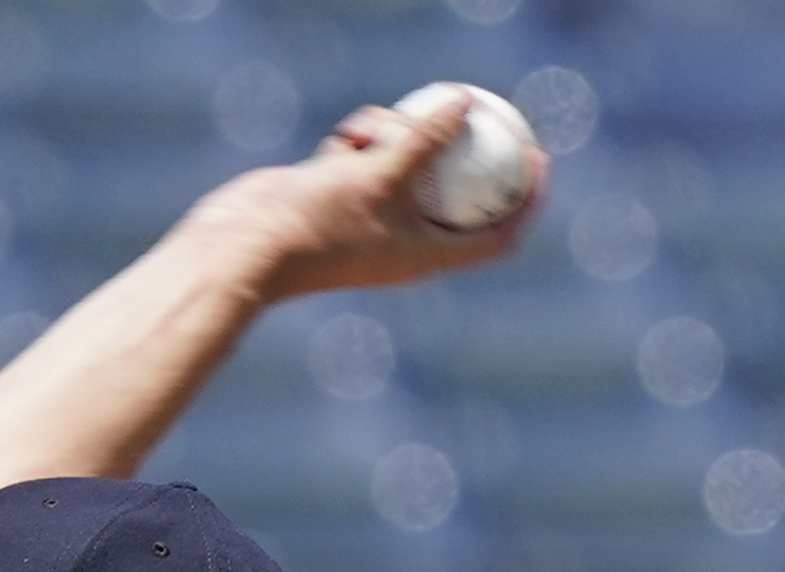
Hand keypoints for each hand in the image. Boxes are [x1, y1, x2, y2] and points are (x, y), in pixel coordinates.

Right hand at [183, 87, 545, 304]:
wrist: (247, 244)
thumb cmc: (318, 222)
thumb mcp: (381, 172)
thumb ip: (426, 139)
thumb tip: (466, 102)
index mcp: (426, 256)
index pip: (497, 237)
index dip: (526, 202)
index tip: (538, 159)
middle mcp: (403, 242)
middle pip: (457, 196)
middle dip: (468, 153)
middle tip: (485, 112)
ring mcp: (370, 219)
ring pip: (408, 164)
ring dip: (399, 135)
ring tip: (376, 130)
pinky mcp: (339, 198)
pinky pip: (368, 157)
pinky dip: (361, 140)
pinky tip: (345, 137)